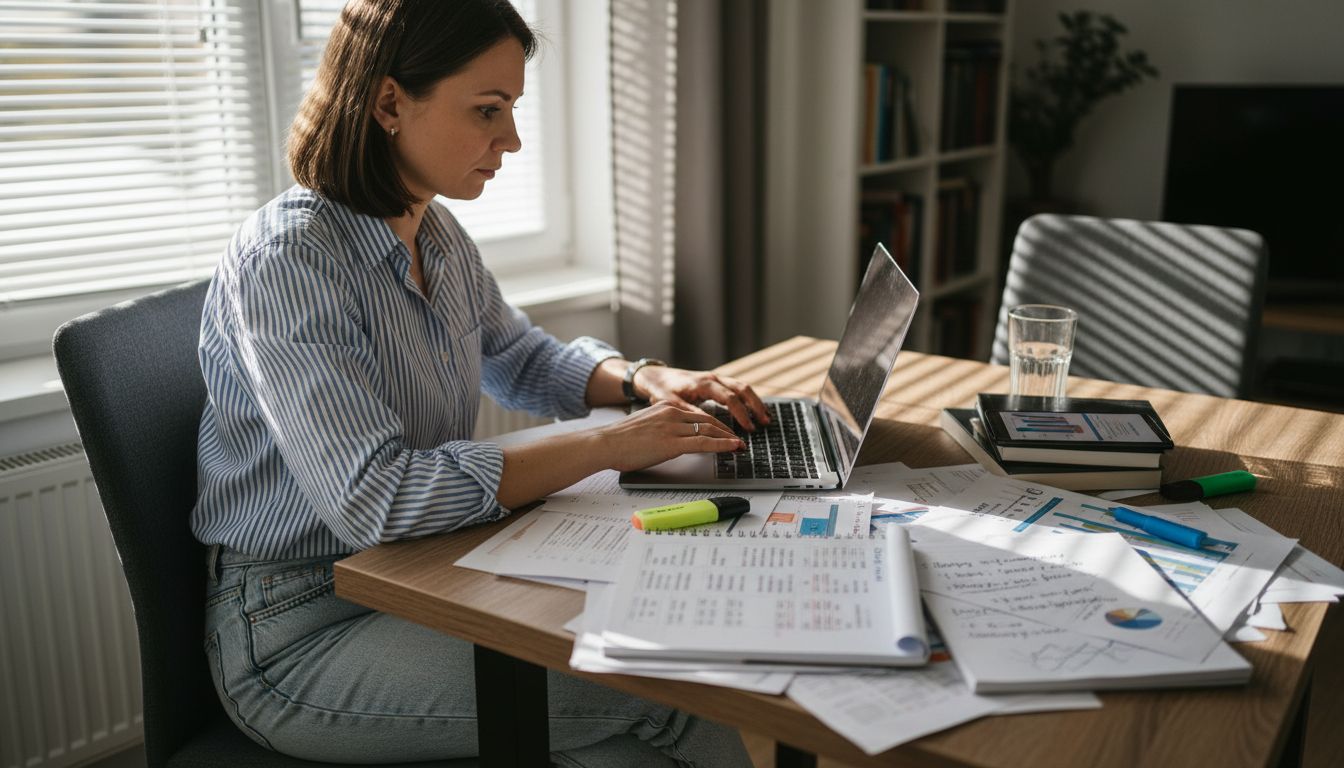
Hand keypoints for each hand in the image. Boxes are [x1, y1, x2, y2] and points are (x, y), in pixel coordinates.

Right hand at [590, 401, 742, 472]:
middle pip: (708, 420)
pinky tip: (733, 447)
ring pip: (709, 430)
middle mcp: (672, 413)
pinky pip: (703, 443)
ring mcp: (673, 427)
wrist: (605, 443)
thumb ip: (661, 428)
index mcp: (665, 407)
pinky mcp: (672, 443)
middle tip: (739, 438)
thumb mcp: (645, 426)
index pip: (698, 414)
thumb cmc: (619, 440)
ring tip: (740, 445)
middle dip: (726, 430)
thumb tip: (672, 439)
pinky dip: (722, 445)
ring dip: (728, 438)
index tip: (725, 430)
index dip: (715, 424)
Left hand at [633, 366, 770, 430]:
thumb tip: (707, 425)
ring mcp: (715, 379)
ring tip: (766, 418)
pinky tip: (753, 410)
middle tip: (765, 422)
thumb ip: (690, 412)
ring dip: (755, 402)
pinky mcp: (715, 383)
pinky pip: (736, 388)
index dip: (741, 414)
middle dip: (756, 406)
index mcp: (703, 383)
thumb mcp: (671, 403)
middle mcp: (712, 378)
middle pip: (742, 389)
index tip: (748, 428)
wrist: (655, 376)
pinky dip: (747, 399)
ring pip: (742, 387)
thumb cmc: (661, 390)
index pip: (729, 398)